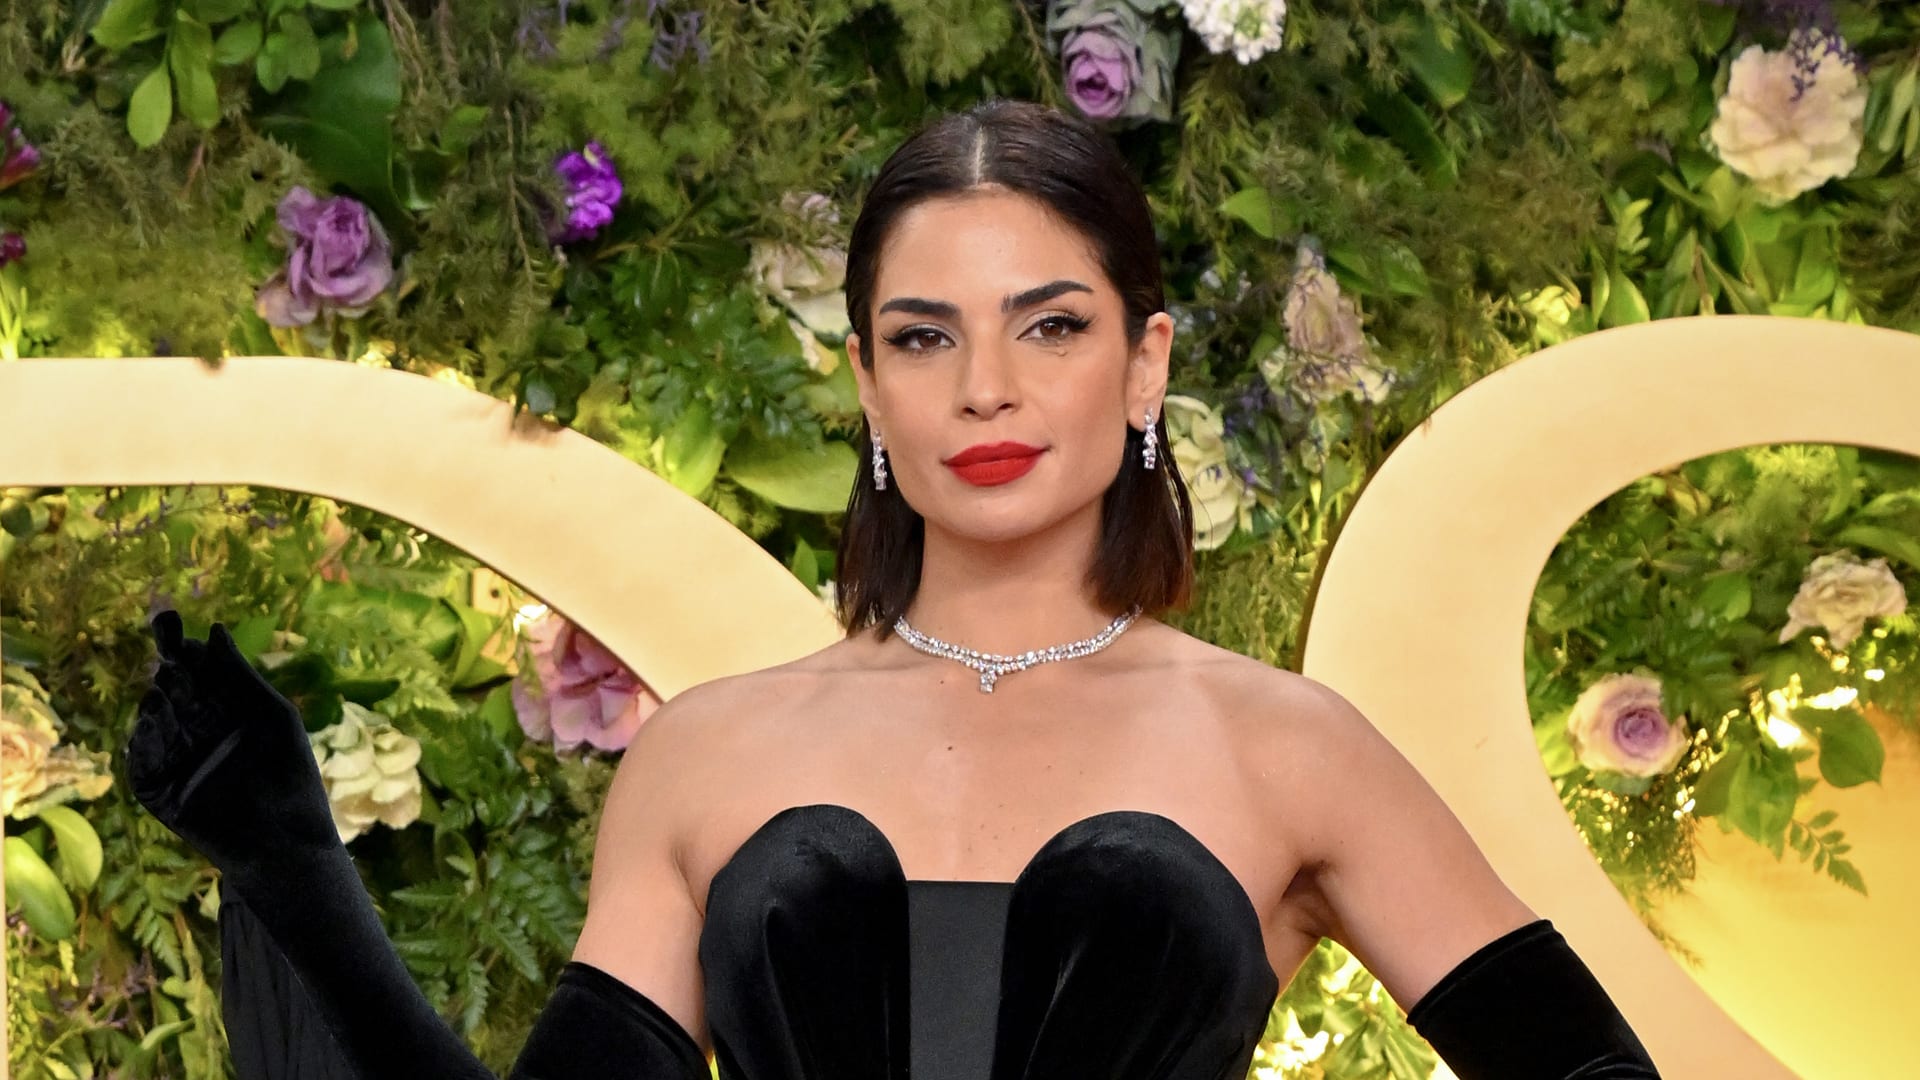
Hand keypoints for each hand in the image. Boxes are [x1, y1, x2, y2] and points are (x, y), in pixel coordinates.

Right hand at [126, 610, 341, 877]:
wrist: (284, 841)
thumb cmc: (290, 775)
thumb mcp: (271, 716)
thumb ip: (240, 676)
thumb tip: (213, 629)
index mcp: (225, 709)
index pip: (197, 670)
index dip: (182, 647)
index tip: (171, 623)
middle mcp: (196, 730)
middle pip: (172, 690)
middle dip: (167, 668)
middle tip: (168, 650)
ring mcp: (175, 759)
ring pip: (155, 721)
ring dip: (157, 703)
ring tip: (165, 690)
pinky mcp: (158, 790)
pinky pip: (142, 760)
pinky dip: (144, 739)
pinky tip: (152, 718)